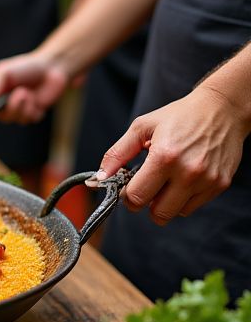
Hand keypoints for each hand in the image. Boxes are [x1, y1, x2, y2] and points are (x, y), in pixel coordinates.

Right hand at [0, 52, 70, 123]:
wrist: (51, 66)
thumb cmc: (25, 67)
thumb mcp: (3, 72)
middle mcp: (4, 104)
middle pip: (1, 117)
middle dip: (11, 107)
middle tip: (20, 92)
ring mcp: (19, 110)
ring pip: (16, 119)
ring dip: (23, 106)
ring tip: (28, 92)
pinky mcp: (32, 114)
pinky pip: (29, 120)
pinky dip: (33, 109)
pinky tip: (36, 98)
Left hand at [92, 85, 246, 223]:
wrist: (222, 108)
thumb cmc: (179, 116)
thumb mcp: (142, 127)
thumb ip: (117, 154)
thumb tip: (99, 178)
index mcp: (164, 156)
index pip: (137, 197)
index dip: (128, 196)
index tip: (129, 186)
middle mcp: (188, 172)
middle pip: (158, 213)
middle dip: (145, 203)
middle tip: (145, 187)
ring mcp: (207, 180)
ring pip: (176, 213)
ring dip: (165, 203)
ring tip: (166, 180)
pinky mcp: (220, 184)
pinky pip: (193, 206)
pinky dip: (183, 199)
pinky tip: (182, 179)